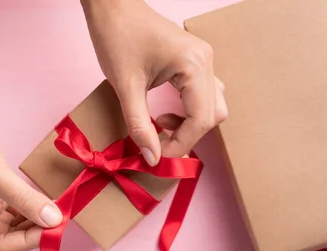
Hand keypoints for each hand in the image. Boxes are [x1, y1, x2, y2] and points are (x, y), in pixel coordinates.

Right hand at [0, 58, 62, 250]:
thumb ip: (24, 198)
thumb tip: (53, 220)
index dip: (29, 241)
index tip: (56, 230)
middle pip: (6, 236)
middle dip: (34, 229)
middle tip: (62, 219)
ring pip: (11, 222)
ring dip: (33, 217)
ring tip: (57, 209)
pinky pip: (11, 204)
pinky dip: (27, 203)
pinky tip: (44, 199)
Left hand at [81, 0, 227, 164]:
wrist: (112, 5)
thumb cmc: (116, 37)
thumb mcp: (125, 86)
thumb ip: (140, 125)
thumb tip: (152, 158)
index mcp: (194, 65)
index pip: (201, 119)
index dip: (181, 144)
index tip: (158, 157)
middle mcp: (206, 62)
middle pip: (213, 115)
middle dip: (188, 137)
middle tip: (160, 146)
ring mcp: (205, 60)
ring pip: (213, 107)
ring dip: (192, 125)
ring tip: (163, 126)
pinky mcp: (197, 61)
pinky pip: (206, 95)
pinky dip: (191, 111)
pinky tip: (168, 113)